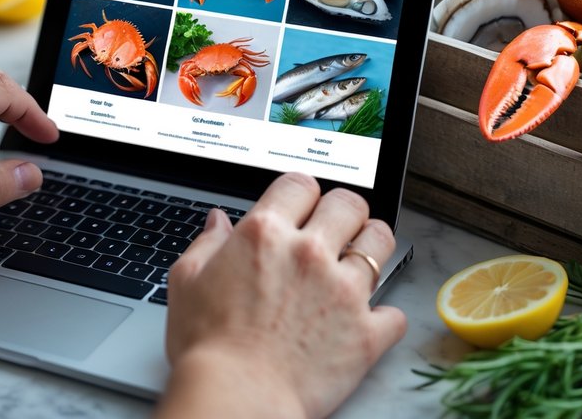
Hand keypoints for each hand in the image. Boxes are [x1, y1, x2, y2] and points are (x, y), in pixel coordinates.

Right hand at [159, 172, 407, 418]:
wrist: (233, 401)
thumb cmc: (206, 350)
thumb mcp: (186, 284)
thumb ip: (207, 244)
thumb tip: (219, 221)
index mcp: (266, 234)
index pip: (301, 184)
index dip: (303, 193)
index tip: (303, 207)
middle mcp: (310, 253)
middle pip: (350, 203)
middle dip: (345, 212)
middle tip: (338, 229)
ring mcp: (344, 291)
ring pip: (382, 242)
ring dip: (373, 247)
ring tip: (360, 261)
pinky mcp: (366, 332)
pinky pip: (395, 313)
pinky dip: (384, 318)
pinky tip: (367, 322)